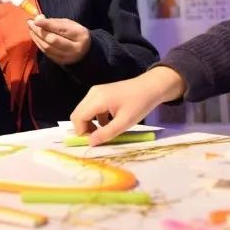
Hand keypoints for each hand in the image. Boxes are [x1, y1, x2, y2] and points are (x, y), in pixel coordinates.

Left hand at [27, 16, 90, 64]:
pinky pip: (46, 52)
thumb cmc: (75, 34)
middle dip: (39, 31)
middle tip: (30, 23)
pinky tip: (35, 36)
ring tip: (31, 29)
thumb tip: (38, 19)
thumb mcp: (70, 24)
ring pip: (47, 47)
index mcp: (80, 35)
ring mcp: (67, 57)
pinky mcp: (60, 62)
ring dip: (36, 37)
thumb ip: (54, 22)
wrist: (85, 51)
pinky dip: (38, 44)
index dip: (47, 24)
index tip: (36, 20)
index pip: (61, 29)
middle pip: (53, 40)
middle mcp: (74, 48)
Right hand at [70, 67, 186, 145]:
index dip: (81, 132)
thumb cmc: (139, 104)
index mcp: (97, 99)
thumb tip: (90, 142)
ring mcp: (96, 92)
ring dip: (90, 124)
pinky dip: (96, 118)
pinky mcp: (101, 93)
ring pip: (84, 111)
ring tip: (105, 132)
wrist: (151, 87)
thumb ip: (106, 133)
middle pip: (78, 114)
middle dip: (84, 128)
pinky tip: (109, 123)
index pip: (78, 117)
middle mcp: (92, 93)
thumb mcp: (125, 122)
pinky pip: (91, 108)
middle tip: (98, 139)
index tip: (93, 142)